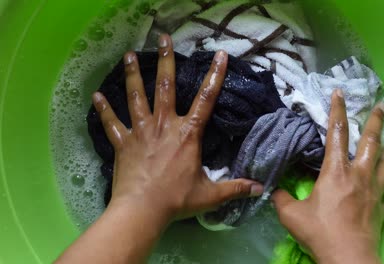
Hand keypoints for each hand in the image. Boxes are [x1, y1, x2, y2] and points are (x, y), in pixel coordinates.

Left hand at [92, 34, 263, 220]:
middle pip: (166, 87)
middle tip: (163, 38)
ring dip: (133, 74)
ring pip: (136, 97)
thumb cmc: (177, 199)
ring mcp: (141, 131)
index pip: (206, 99)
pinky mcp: (123, 142)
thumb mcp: (211, 194)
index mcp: (187, 134)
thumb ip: (236, 188)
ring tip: (129, 54)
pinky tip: (96, 95)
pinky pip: (112, 123)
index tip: (219, 55)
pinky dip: (104, 110)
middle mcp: (164, 125)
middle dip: (166, 60)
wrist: (142, 209)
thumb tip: (261, 188)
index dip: (215, 76)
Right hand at [272, 89, 383, 263]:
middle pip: (372, 142)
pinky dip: (383, 183)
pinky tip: (380, 186)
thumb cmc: (320, 232)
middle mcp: (359, 176)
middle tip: (382, 104)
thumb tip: (272, 189)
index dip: (337, 110)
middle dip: (377, 120)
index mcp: (336, 172)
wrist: (349, 258)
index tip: (339, 93)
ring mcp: (374, 191)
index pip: (337, 134)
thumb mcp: (291, 215)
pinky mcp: (381, 207)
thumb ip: (281, 198)